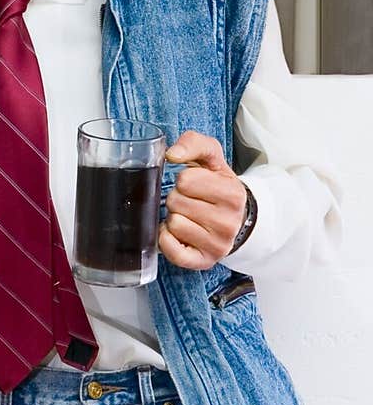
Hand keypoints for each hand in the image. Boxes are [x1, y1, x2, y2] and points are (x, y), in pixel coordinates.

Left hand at [158, 131, 247, 269]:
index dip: (185, 179)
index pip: (186, 180)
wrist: (237, 218)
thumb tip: (171, 154)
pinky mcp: (204, 261)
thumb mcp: (212, 158)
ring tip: (189, 217)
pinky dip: (167, 239)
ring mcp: (218, 245)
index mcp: (232, 193)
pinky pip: (171, 250)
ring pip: (173, 223)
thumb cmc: (217, 186)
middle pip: (176, 202)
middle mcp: (228, 222)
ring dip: (174, 218)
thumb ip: (193, 143)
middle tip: (192, 202)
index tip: (196, 185)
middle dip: (177, 198)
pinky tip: (179, 234)